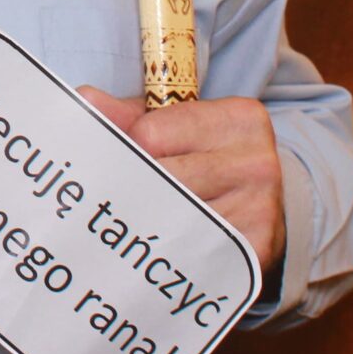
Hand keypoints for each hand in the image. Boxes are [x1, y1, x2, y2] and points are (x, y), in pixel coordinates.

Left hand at [78, 88, 284, 273]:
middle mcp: (257, 160)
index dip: (133, 150)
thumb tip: (86, 100)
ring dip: (149, 223)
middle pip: (160, 178)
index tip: (140, 158)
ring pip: (171, 218)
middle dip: (135, 188)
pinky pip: (188, 253)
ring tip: (148, 220)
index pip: (151, 133)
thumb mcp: (175, 126)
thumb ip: (129, 115)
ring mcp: (260, 207)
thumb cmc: (207, 160)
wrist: (266, 208)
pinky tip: (166, 246)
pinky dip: (169, 252)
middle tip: (130, 195)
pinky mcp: (255, 249)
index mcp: (239, 117)